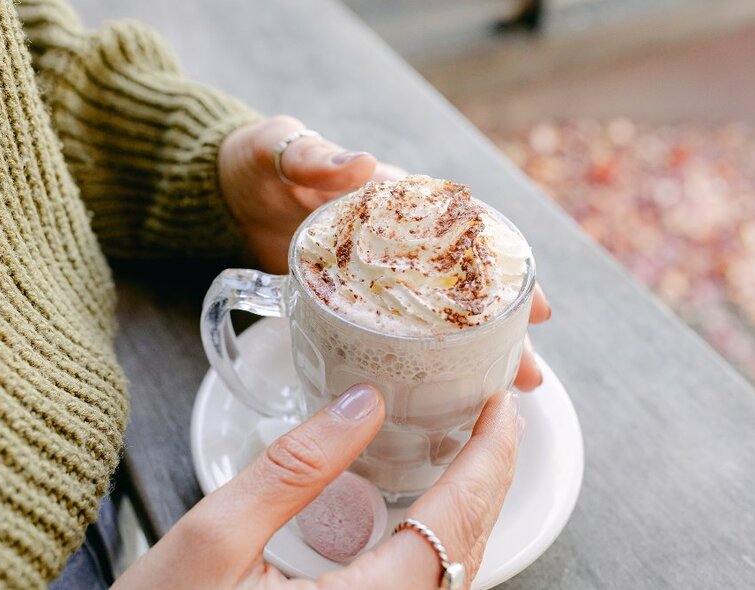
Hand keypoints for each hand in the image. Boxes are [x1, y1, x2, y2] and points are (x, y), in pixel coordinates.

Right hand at [113, 386, 520, 589]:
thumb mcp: (213, 539)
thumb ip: (294, 468)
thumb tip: (363, 402)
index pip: (452, 526)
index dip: (486, 461)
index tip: (499, 407)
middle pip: (466, 552)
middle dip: (491, 477)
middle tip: (496, 416)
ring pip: (453, 576)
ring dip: (472, 509)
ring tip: (476, 451)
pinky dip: (443, 540)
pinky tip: (433, 510)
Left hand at [218, 115, 551, 390]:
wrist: (221, 194)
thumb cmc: (258, 163)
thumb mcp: (283, 150)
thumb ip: (316, 156)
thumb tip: (362, 163)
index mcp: (392, 199)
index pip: (461, 232)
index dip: (501, 268)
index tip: (533, 301)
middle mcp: (392, 240)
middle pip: (457, 285)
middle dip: (496, 327)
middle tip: (529, 368)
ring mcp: (370, 274)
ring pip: (429, 315)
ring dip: (466, 351)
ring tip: (502, 388)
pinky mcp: (343, 300)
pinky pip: (387, 330)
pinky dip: (414, 356)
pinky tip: (440, 386)